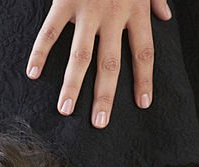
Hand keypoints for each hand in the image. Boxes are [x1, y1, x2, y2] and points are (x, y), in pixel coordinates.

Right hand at [26, 0, 171, 128]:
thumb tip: (165, 16)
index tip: (143, 104)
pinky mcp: (65, 0)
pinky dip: (40, 52)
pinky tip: (33, 73)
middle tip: (99, 123)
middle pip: (111, 63)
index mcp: (136, 9)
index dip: (144, 79)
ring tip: (65, 110)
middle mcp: (113, 14)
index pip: (144, 52)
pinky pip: (50, 31)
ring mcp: (88, 9)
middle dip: (105, 95)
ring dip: (72, 85)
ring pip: (80, 55)